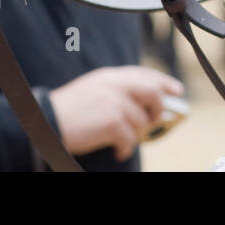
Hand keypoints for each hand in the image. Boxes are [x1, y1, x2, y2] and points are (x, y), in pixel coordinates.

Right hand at [49, 66, 184, 161]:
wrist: (47, 120)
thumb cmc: (69, 111)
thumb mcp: (93, 91)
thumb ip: (116, 92)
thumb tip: (144, 107)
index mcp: (109, 75)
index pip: (144, 73)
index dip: (163, 81)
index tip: (177, 90)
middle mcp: (114, 84)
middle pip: (152, 92)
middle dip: (158, 109)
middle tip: (153, 122)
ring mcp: (114, 100)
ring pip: (142, 121)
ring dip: (136, 135)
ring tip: (122, 141)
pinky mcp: (112, 120)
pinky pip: (131, 138)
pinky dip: (126, 148)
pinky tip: (117, 151)